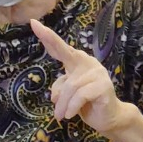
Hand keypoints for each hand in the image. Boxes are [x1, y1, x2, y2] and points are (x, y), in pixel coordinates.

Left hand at [30, 17, 126, 137]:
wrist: (108, 118)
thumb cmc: (86, 104)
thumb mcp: (68, 96)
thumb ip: (60, 89)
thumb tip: (55, 97)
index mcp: (77, 63)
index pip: (61, 49)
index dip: (48, 37)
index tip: (34, 23)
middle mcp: (88, 63)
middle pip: (67, 52)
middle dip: (51, 39)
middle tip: (34, 25)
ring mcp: (97, 73)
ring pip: (70, 86)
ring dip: (62, 105)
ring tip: (60, 116)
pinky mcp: (103, 86)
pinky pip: (80, 95)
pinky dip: (72, 107)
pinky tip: (70, 115)